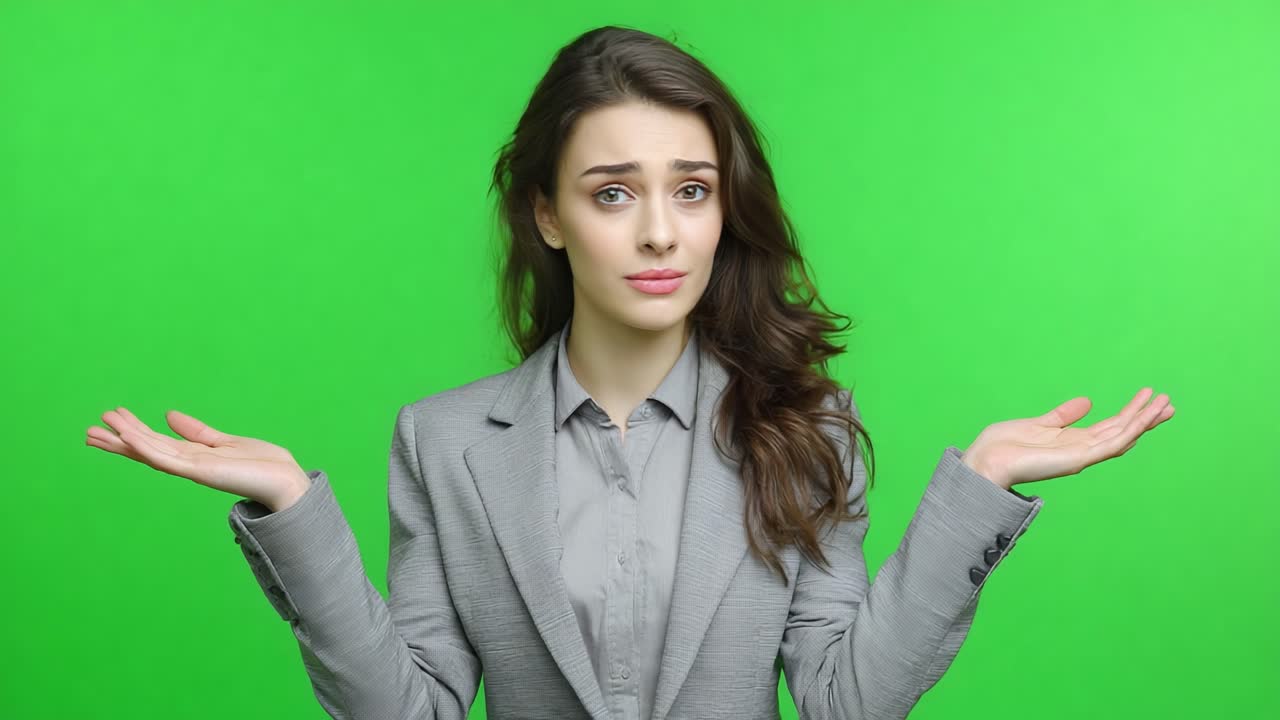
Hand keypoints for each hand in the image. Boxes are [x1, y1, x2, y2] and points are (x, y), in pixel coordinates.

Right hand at [85, 407, 312, 511]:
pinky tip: (128, 437)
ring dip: (125, 441)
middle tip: (89, 430)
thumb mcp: (225, 441)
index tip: (112, 416)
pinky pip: (167, 459)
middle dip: (119, 440)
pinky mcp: (200, 472)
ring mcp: (192, 469)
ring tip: (99, 429)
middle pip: (146, 449)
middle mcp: (188, 464)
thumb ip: (197, 431)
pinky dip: (146, 447)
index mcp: (194, 456)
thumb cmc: (262, 464)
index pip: (156, 442)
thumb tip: (169, 415)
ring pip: (150, 453)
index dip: (133, 430)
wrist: (286, 481)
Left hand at [961, 388, 1175, 489]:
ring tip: (1165, 404)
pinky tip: (1143, 420)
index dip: (1131, 412)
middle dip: (1145, 417)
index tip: (1149, 396)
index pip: (1110, 426)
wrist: (986, 461)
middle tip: (1169, 401)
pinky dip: (1129, 432)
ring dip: (1144, 421)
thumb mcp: (1039, 423)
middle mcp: (1081, 450)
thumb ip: (1063, 415)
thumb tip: (1088, 401)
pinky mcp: (1077, 459)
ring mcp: (1081, 456)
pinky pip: (1110, 445)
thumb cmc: (1004, 446)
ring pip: (1122, 437)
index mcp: (1072, 441)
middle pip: (1122, 431)